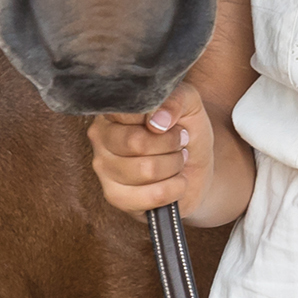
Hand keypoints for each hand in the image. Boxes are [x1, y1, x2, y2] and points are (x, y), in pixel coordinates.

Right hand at [87, 85, 211, 219]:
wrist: (196, 167)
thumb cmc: (186, 131)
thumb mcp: (188, 105)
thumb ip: (175, 100)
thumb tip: (157, 121)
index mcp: (113, 110)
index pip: (128, 112)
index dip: (158, 118)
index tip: (172, 123)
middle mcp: (101, 137)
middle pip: (136, 143)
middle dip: (170, 144)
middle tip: (179, 142)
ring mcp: (104, 169)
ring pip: (146, 170)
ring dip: (174, 165)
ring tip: (177, 161)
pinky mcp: (115, 197)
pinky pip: (152, 195)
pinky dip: (175, 188)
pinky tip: (176, 181)